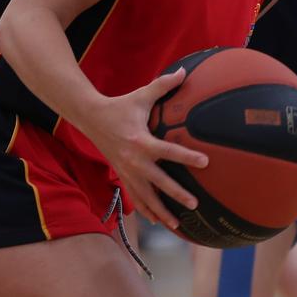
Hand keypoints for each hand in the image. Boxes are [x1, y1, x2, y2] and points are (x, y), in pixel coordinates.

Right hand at [84, 68, 207, 228]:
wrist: (90, 118)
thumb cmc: (120, 106)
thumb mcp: (141, 95)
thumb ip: (163, 85)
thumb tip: (185, 70)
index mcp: (140, 141)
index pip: (168, 151)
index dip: (187, 156)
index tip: (206, 161)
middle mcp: (133, 160)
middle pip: (158, 181)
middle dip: (176, 194)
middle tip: (194, 203)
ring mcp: (126, 171)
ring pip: (146, 196)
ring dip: (161, 211)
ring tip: (179, 225)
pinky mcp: (121, 176)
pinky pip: (135, 197)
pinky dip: (147, 211)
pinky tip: (159, 222)